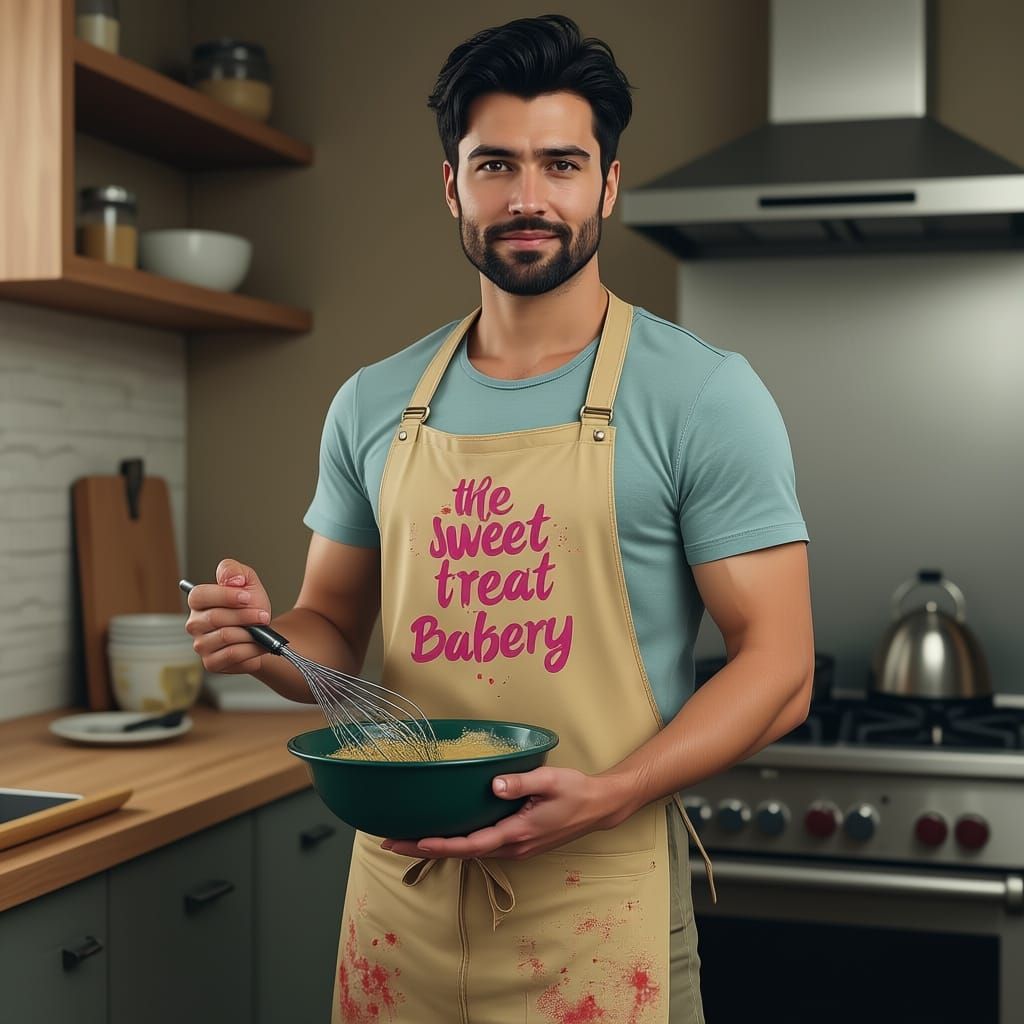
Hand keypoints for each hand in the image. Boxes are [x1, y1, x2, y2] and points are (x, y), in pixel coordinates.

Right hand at [184, 558, 272, 673]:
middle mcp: (195, 624)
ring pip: (226, 636)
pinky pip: (233, 655)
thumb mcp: (246, 580)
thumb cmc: (250, 605)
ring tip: (262, 630)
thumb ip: (234, 570)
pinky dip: (252, 649)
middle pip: (216, 618)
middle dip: (245, 615)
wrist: (264, 631)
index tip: (247, 597)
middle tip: (263, 615)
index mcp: (198, 601)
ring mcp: (202, 645)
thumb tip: (232, 580)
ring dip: (251, 633)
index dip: (224, 596)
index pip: (200, 595)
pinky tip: (259, 644)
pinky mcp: (212, 663)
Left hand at [380, 766, 635, 861]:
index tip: (415, 841)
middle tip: (390, 842)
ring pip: (469, 852)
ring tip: (406, 839)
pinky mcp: (517, 842)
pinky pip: (480, 846)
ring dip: (438, 847)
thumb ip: (522, 782)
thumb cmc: (576, 791)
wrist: (599, 807)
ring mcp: (515, 847)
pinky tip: (443, 835)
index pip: (471, 844)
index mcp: (517, 832)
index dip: (441, 844)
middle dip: (425, 849)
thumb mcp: (552, 780)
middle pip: (462, 852)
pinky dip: (457, 844)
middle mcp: (512, 846)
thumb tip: (494, 784)